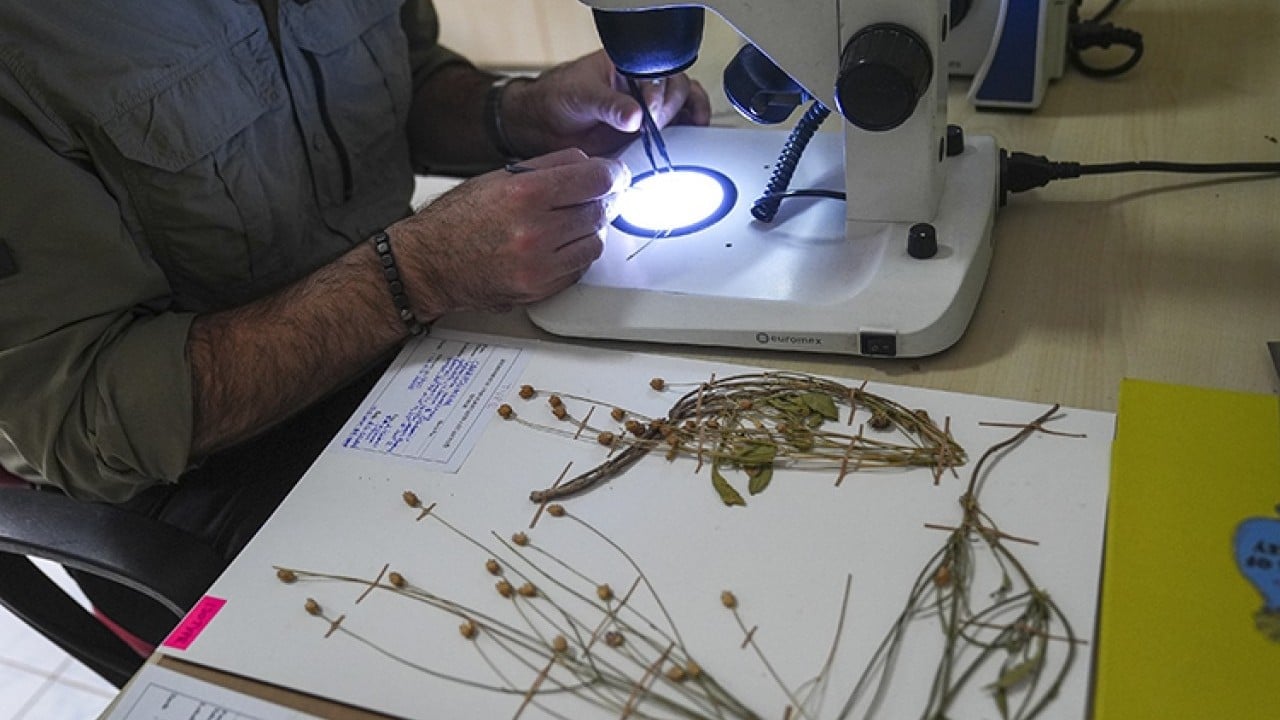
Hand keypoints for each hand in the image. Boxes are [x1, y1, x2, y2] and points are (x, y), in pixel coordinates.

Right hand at [387, 149, 629, 315]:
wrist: (428, 264)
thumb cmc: (458, 220)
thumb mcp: (499, 178)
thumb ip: (549, 167)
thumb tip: (591, 165)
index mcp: (525, 194)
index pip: (596, 179)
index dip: (613, 175)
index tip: (615, 175)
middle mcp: (534, 230)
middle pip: (600, 210)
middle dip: (602, 201)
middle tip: (595, 198)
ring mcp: (538, 265)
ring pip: (596, 242)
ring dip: (590, 230)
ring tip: (570, 223)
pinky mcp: (539, 289)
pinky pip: (580, 269)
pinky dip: (577, 255)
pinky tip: (558, 246)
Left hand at [504, 50, 711, 157]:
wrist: (543, 126)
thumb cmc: (557, 99)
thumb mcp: (580, 96)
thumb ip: (608, 105)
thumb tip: (635, 115)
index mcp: (627, 63)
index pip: (659, 70)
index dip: (659, 92)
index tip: (648, 113)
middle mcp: (642, 83)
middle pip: (677, 88)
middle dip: (670, 109)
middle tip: (653, 128)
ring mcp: (648, 107)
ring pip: (685, 104)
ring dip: (688, 118)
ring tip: (677, 134)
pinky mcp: (649, 130)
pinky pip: (678, 127)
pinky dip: (688, 133)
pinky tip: (686, 139)